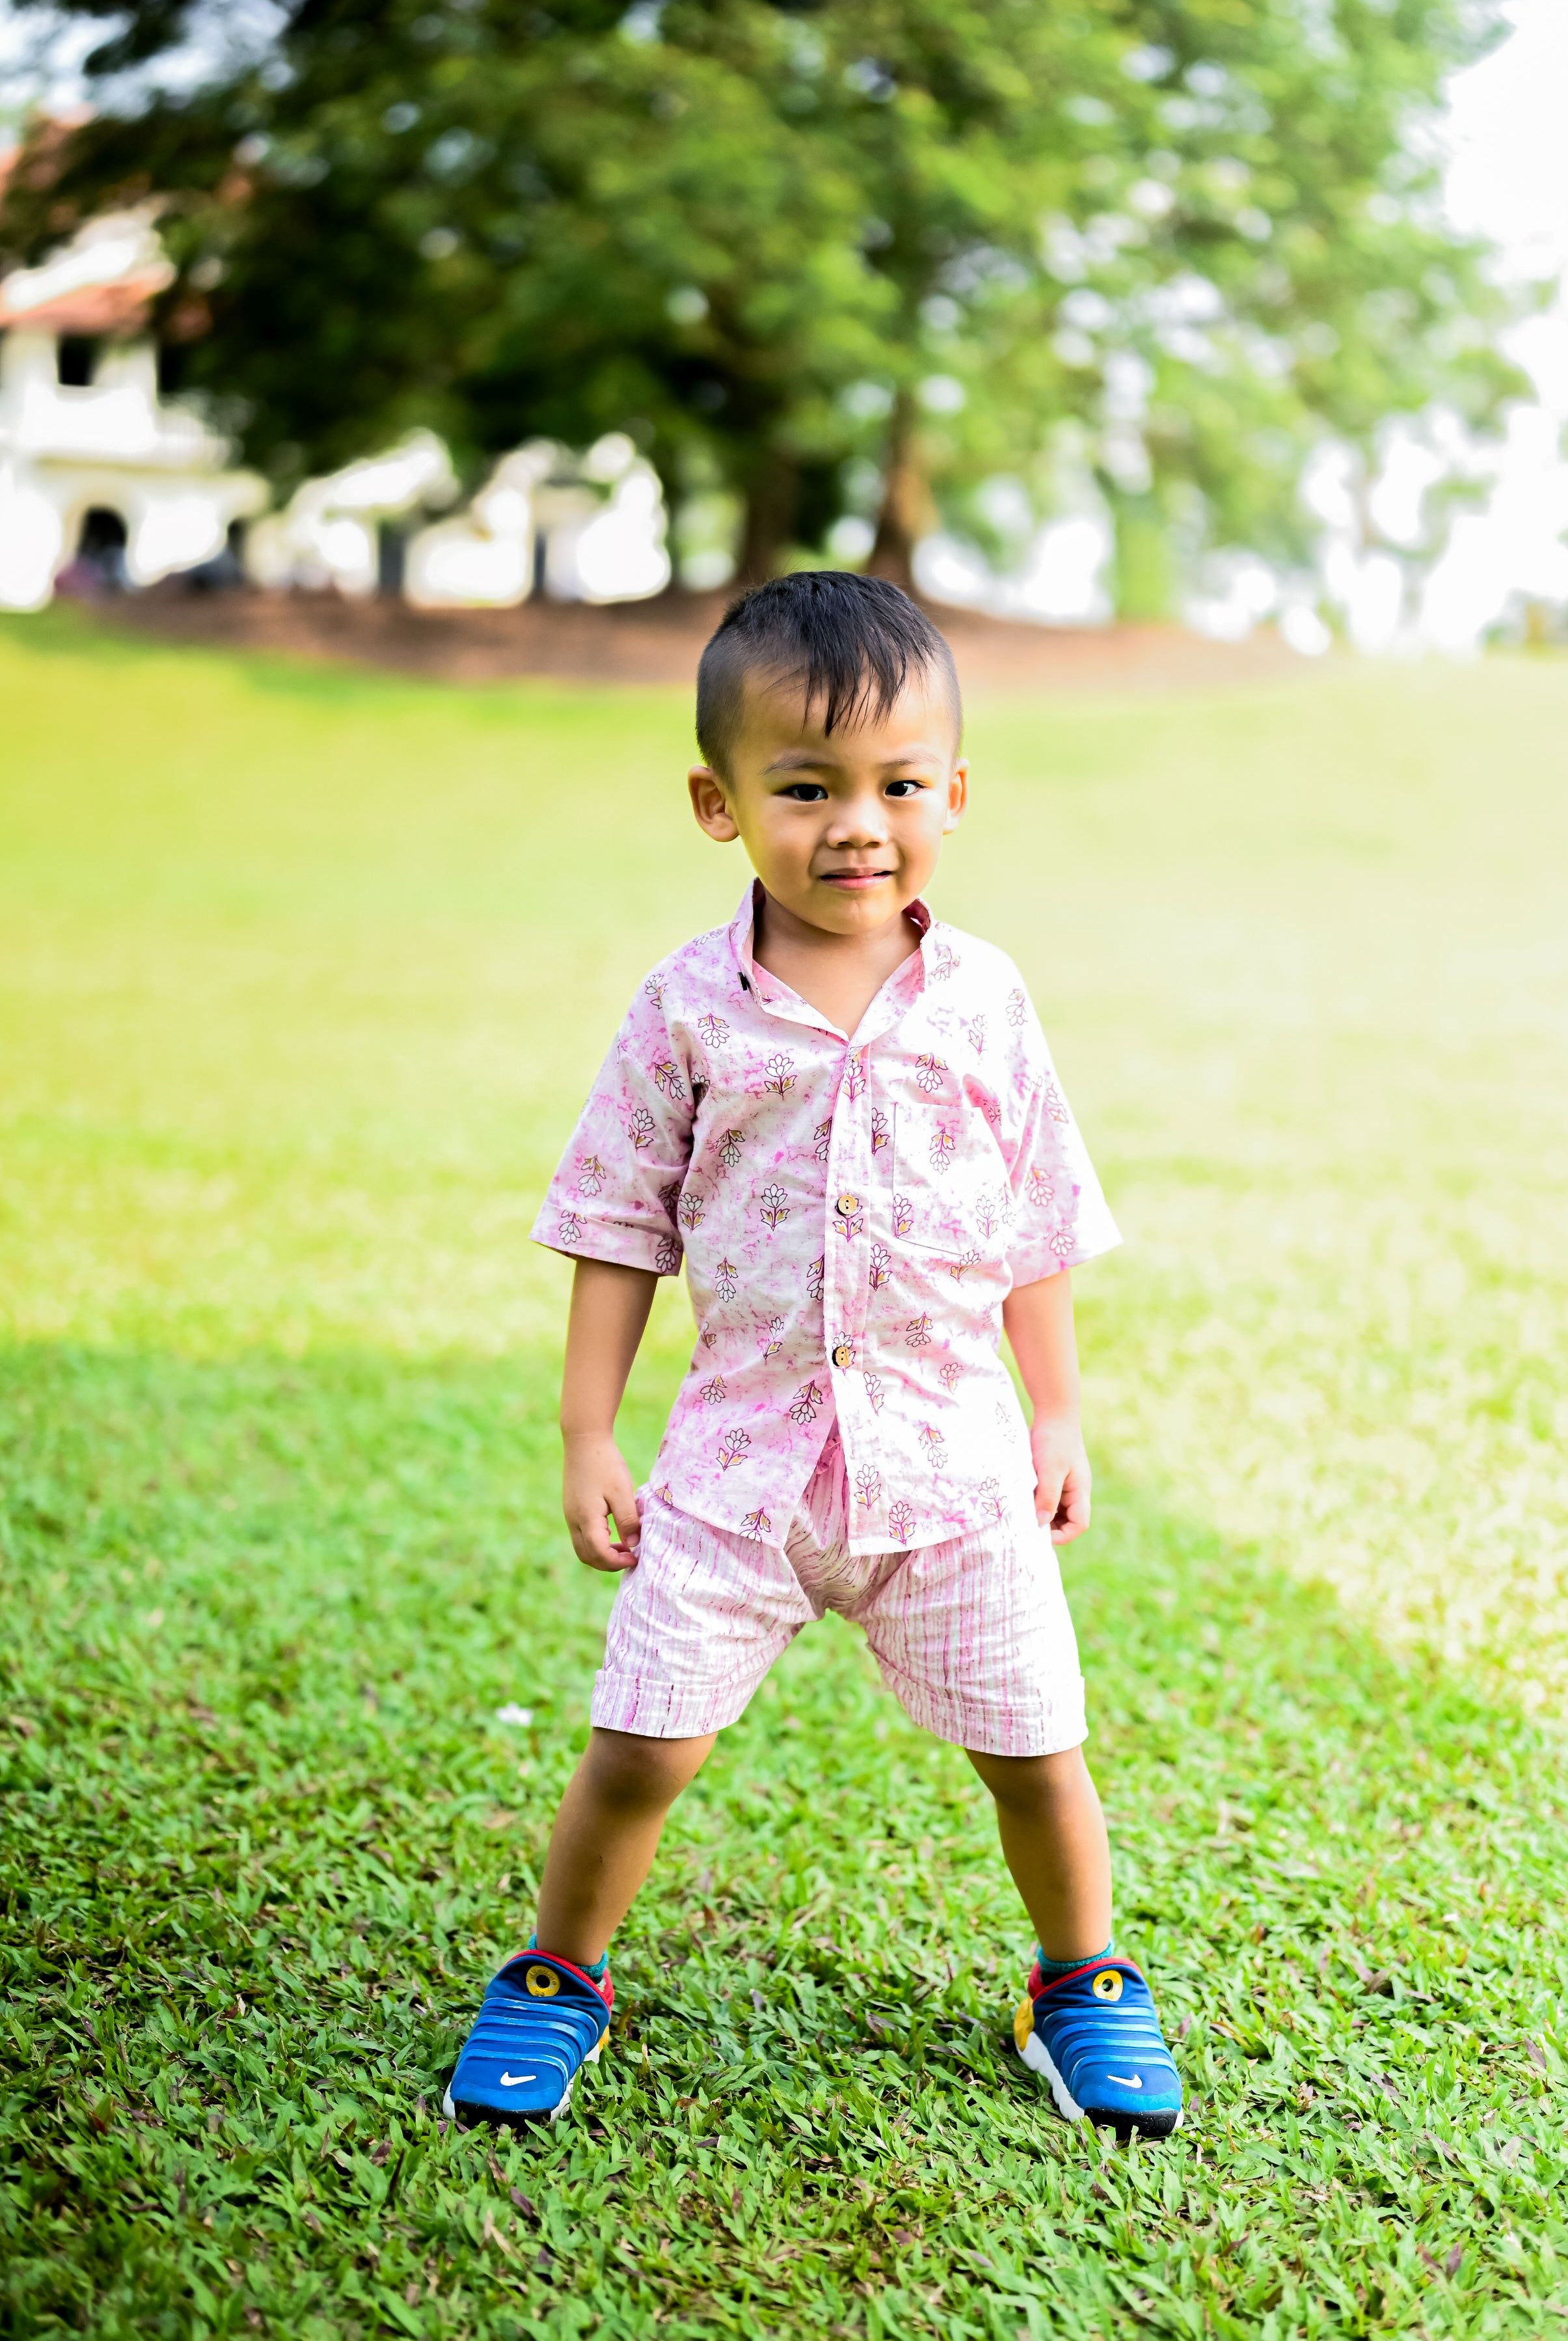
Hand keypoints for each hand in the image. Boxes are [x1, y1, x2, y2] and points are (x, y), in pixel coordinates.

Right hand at [562, 1432, 641, 1570]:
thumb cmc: (605, 1463)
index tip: (636, 1558)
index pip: (599, 1553)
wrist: (584, 1440)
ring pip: (582, 1548)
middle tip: (631, 1557)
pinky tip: (613, 1533)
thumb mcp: (622, 1492)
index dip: (618, 1562)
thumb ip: (628, 1520)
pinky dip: (596, 1543)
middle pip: (587, 1556)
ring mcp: (570, 1515)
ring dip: (602, 1554)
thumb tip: (634, 1545)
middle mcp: (573, 1521)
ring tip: (624, 1547)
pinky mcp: (571, 1509)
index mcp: (586, 1518)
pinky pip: (580, 1536)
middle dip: (609, 1563)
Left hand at [1030, 1415, 1090, 1544]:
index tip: (1039, 1533)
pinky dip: (1037, 1501)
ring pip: (1055, 1510)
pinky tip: (1023, 1498)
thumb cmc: (1054, 1440)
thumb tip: (1041, 1523)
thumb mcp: (1050, 1470)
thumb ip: (1047, 1497)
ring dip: (1041, 1514)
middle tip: (1027, 1525)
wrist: (1054, 1413)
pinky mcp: (1054, 1477)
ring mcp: (1065, 1484)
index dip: (1062, 1535)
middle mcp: (1075, 1491)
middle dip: (1049, 1527)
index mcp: (1080, 1491)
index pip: (1079, 1524)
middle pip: (1067, 1521)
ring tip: (1023, 1512)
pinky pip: (1048, 1497)